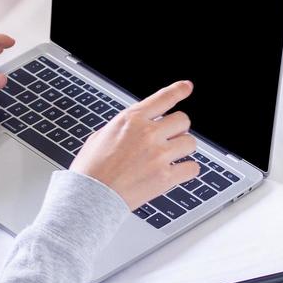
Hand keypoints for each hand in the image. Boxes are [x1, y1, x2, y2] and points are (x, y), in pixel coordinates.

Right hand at [71, 80, 199, 209]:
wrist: (90, 196)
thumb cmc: (90, 169)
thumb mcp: (101, 136)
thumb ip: (124, 127)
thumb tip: (136, 127)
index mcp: (131, 119)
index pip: (164, 98)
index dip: (179, 90)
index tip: (186, 87)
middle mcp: (148, 133)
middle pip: (182, 121)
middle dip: (178, 129)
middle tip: (170, 138)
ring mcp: (159, 155)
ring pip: (191, 143)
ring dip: (183, 148)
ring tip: (172, 156)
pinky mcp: (165, 177)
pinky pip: (192, 168)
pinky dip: (187, 170)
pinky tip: (178, 172)